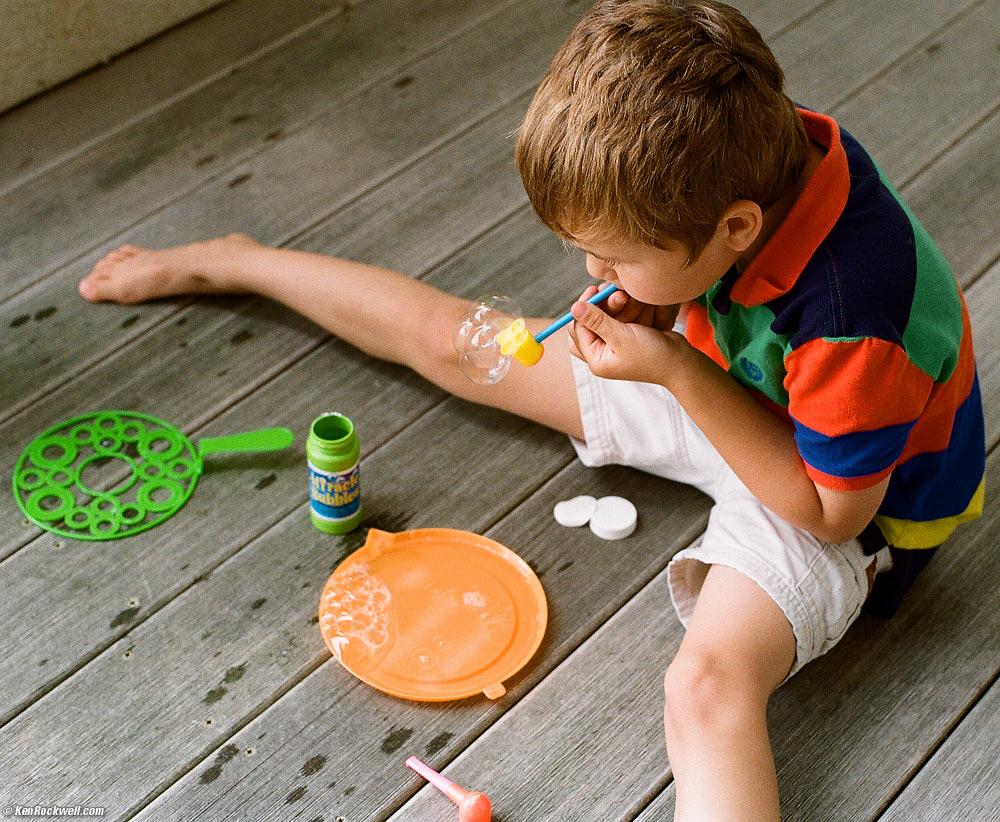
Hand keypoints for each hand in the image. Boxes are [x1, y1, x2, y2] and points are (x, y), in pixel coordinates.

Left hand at [568, 286, 686, 383]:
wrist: (681, 362)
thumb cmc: (653, 355)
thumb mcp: (622, 337)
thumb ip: (597, 321)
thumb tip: (574, 308)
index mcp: (596, 359)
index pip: (578, 329)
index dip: (584, 307)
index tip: (595, 289)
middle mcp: (602, 353)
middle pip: (587, 323)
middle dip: (602, 306)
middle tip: (617, 295)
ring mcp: (614, 344)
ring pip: (603, 317)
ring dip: (616, 305)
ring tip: (632, 299)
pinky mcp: (626, 336)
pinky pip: (619, 317)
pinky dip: (626, 309)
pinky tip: (639, 304)